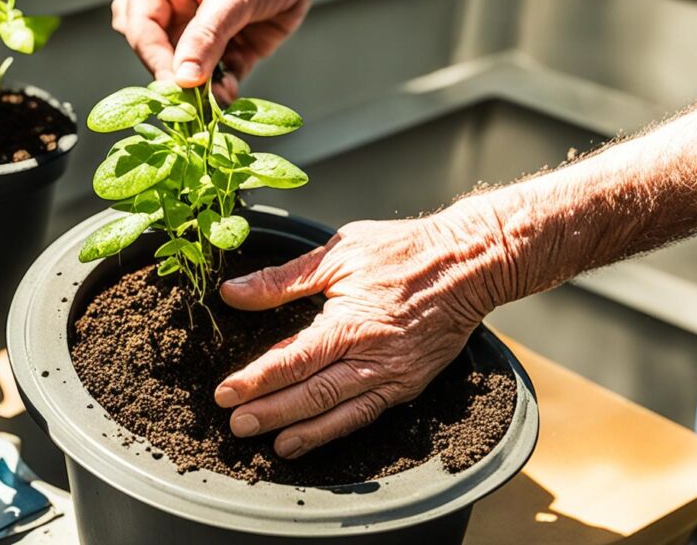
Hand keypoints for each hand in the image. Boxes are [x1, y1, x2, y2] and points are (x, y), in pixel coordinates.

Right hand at [112, 0, 357, 100]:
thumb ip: (208, 34)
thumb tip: (184, 77)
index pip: (141, 27)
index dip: (155, 60)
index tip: (173, 86)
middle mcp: (171, 8)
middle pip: (154, 52)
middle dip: (172, 77)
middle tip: (190, 97)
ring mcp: (195, 33)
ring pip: (182, 72)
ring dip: (197, 90)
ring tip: (217, 95)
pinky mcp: (223, 52)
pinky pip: (213, 81)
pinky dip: (221, 91)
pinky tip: (230, 92)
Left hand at [216, 211, 507, 458]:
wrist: (470, 263)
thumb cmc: (403, 251)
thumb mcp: (337, 253)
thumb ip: (282, 280)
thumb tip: (234, 292)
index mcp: (350, 323)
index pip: (292, 360)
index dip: (256, 380)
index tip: (226, 393)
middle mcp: (371, 358)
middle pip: (311, 396)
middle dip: (270, 413)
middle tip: (236, 426)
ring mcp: (392, 376)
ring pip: (339, 414)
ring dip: (301, 432)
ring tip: (271, 444)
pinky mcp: (407, 385)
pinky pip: (365, 414)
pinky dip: (336, 430)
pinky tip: (312, 437)